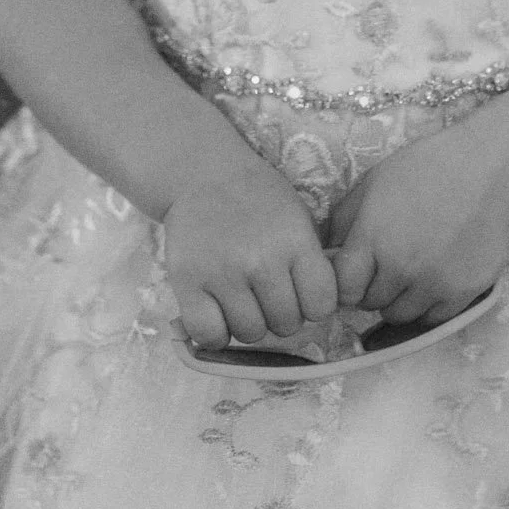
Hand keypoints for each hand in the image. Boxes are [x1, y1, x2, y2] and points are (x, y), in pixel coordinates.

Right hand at [160, 149, 340, 350]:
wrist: (203, 173)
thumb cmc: (257, 198)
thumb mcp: (298, 218)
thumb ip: (311, 262)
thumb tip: (319, 312)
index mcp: (295, 241)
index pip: (321, 305)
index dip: (313, 305)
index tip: (301, 293)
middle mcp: (261, 259)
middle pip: (286, 324)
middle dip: (280, 315)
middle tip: (266, 294)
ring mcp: (223, 272)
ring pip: (250, 333)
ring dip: (248, 324)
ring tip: (241, 300)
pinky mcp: (187, 281)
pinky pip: (209, 334)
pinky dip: (215, 334)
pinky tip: (217, 314)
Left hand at [325, 135, 508, 325]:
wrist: (483, 168)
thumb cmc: (422, 169)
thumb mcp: (371, 184)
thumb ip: (342, 221)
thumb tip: (325, 252)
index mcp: (373, 239)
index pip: (343, 290)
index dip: (344, 284)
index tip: (354, 273)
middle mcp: (402, 268)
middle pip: (371, 304)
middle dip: (370, 289)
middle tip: (383, 268)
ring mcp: (435, 283)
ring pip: (400, 316)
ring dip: (397, 300)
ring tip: (407, 274)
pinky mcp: (465, 291)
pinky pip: (434, 318)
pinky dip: (427, 306)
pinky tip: (430, 281)